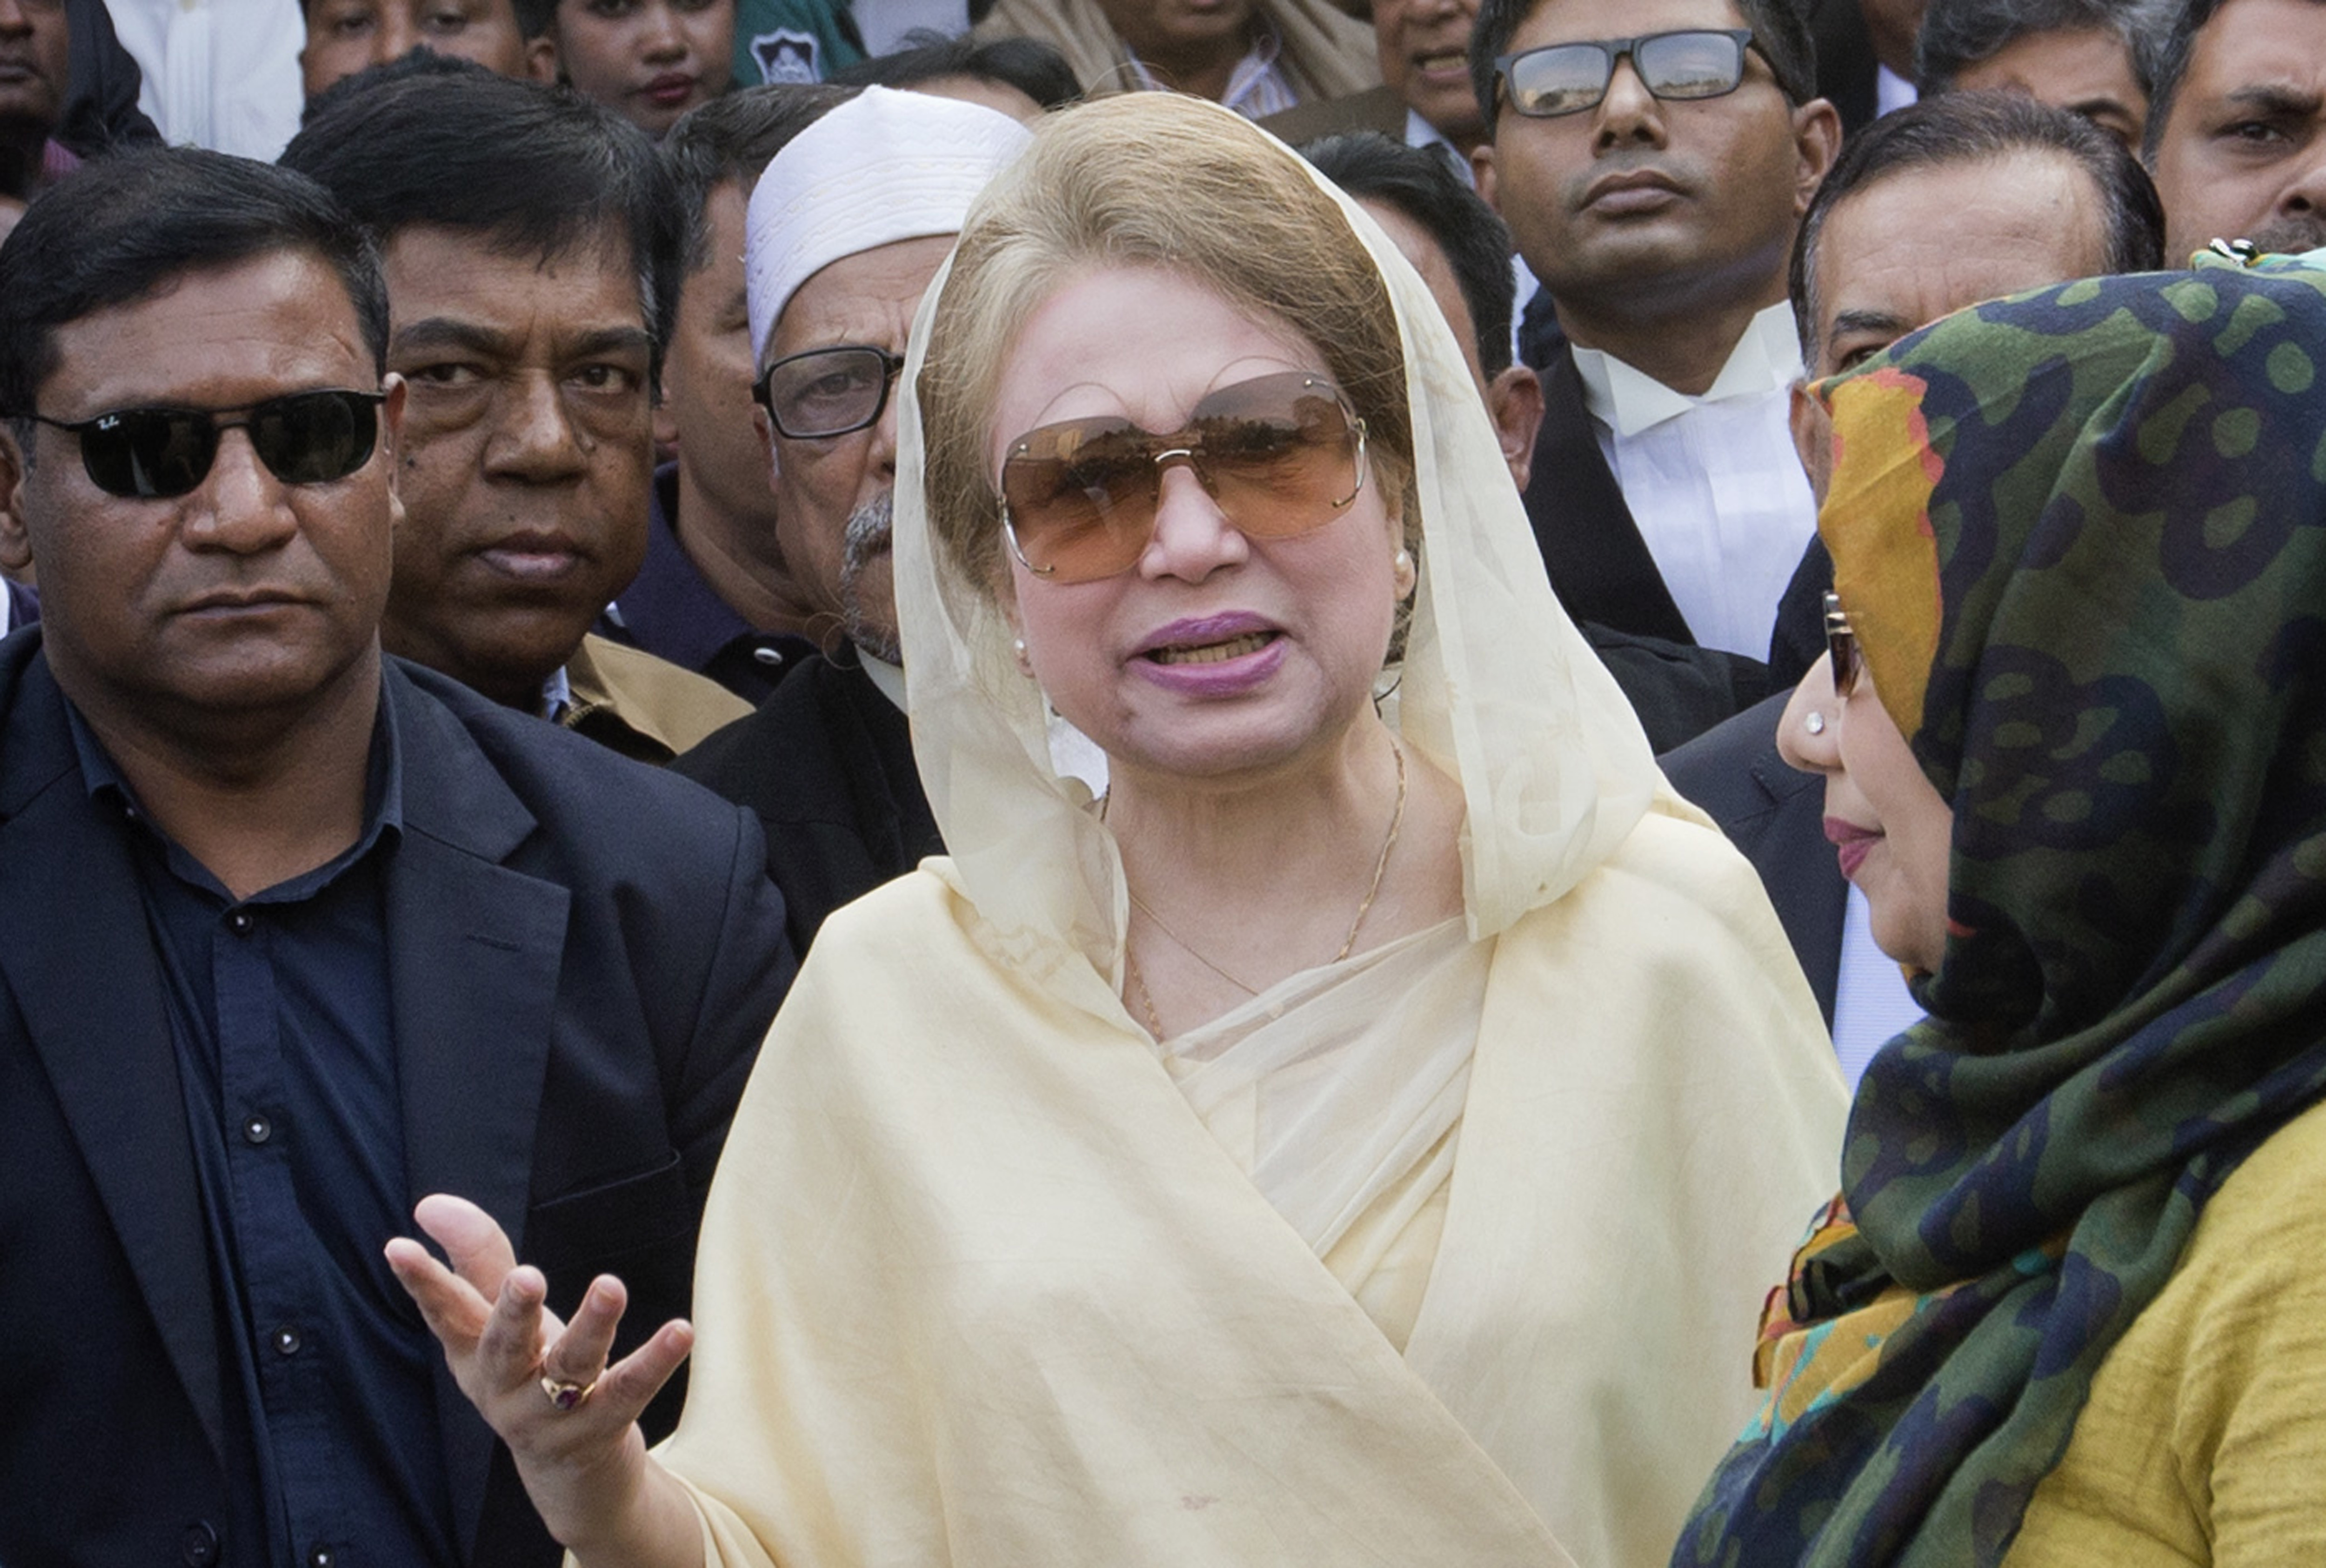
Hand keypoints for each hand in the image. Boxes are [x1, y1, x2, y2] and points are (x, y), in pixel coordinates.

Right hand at [385, 1193, 695, 1549]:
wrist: (571, 1476)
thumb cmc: (531, 1374)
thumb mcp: (502, 1321)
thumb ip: (476, 1260)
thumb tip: (430, 1203)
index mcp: (474, 1357)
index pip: (445, 1313)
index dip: (421, 1282)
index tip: (397, 1247)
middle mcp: (504, 1390)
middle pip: (505, 1348)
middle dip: (513, 1312)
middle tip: (527, 1277)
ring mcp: (549, 1418)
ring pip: (570, 1370)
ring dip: (591, 1327)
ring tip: (611, 1285)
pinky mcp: (597, 1432)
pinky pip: (627, 1393)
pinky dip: (655, 1362)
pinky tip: (680, 1330)